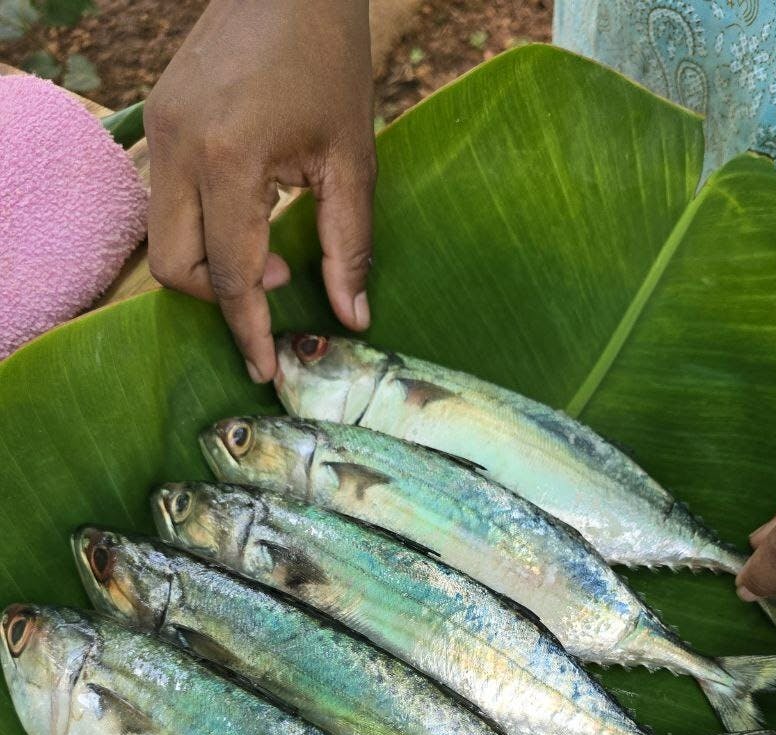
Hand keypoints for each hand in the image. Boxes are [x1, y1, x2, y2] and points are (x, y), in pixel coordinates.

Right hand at [144, 0, 375, 382]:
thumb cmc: (331, 60)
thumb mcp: (353, 160)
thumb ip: (350, 246)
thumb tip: (353, 318)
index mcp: (229, 159)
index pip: (230, 274)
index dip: (249, 330)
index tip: (266, 369)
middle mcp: (179, 148)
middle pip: (174, 268)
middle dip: (221, 299)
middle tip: (278, 286)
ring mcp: (160, 131)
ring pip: (162, 237)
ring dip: (210, 263)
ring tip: (269, 247)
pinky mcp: (159, 120)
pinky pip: (165, 200)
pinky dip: (201, 227)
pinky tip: (248, 213)